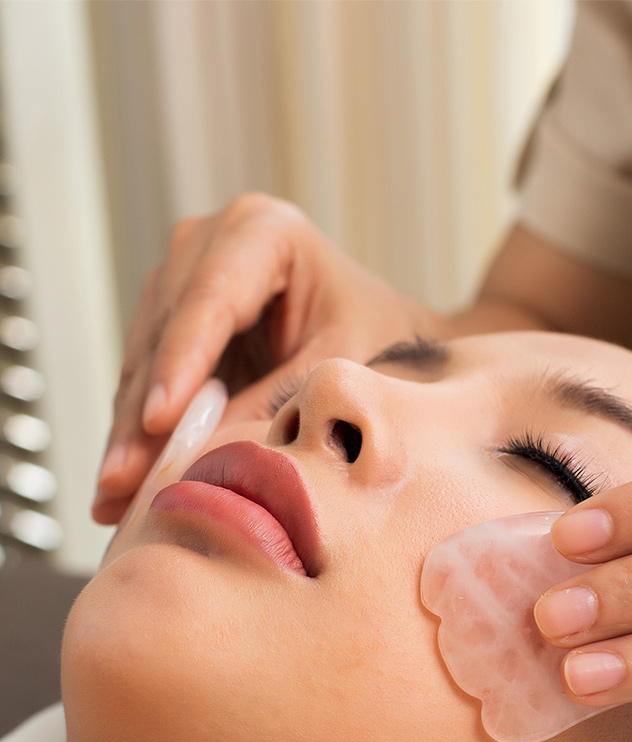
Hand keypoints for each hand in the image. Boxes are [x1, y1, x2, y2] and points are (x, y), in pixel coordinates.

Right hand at [93, 193, 440, 523]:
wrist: (387, 336)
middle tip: (122, 478)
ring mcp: (186, 278)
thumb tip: (213, 450)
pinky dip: (140, 429)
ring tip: (116, 493)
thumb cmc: (379, 337)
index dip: (181, 364)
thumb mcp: (344, 363)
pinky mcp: (176, 320)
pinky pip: (149, 377)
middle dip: (143, 412)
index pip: (211, 300)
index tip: (160, 422)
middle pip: (165, 332)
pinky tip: (128, 479)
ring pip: (144, 359)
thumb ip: (282, 398)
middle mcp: (212, 244)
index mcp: (264, 230)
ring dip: (130, 430)